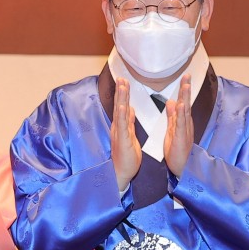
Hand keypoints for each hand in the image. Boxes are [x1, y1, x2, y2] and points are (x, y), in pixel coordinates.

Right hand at [111, 77, 140, 191]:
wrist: (121, 172)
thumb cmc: (127, 157)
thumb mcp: (130, 136)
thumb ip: (129, 122)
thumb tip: (130, 109)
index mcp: (122, 126)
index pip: (123, 106)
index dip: (123, 93)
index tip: (124, 80)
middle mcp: (118, 127)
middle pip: (120, 105)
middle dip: (121, 91)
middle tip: (121, 77)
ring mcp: (119, 133)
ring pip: (120, 112)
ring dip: (121, 98)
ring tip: (122, 85)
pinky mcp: (122, 140)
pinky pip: (122, 125)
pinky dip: (121, 114)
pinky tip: (122, 105)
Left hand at [164, 73, 193, 176]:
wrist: (182, 167)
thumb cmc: (177, 150)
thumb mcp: (172, 129)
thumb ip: (172, 115)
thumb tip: (172, 101)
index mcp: (181, 121)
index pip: (182, 102)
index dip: (183, 89)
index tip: (184, 76)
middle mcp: (185, 123)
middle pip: (186, 103)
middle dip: (187, 89)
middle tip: (187, 75)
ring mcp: (184, 130)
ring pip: (185, 111)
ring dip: (185, 98)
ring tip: (186, 86)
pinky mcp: (180, 138)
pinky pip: (181, 125)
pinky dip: (181, 115)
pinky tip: (180, 106)